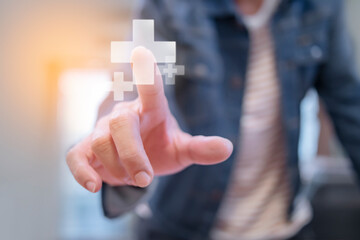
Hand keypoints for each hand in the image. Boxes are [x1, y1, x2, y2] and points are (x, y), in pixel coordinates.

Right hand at [66, 46, 232, 192]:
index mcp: (152, 109)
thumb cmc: (160, 147)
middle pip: (121, 124)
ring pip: (101, 142)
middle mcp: (125, 114)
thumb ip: (201, 148)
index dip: (147, 74)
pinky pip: (76, 156)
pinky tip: (94, 186)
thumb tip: (228, 148)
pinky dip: (83, 172)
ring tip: (134, 178)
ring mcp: (102, 130)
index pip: (151, 89)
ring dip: (120, 168)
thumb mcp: (182, 150)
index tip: (142, 53)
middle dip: (134, 155)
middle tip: (146, 179)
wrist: (136, 161)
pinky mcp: (86, 148)